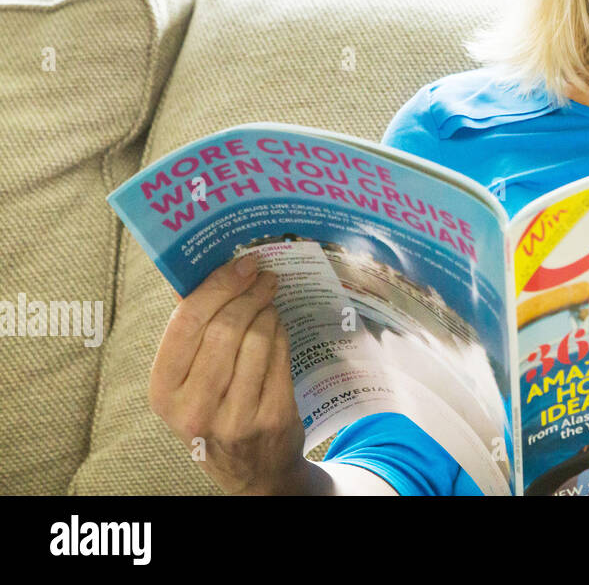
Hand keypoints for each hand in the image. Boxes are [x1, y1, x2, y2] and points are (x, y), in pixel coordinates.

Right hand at [149, 254, 305, 494]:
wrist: (252, 469)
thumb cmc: (213, 410)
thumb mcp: (186, 382)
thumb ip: (190, 332)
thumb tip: (201, 271)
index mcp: (163, 390)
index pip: (187, 323)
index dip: (218, 286)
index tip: (242, 264)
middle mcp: (193, 407)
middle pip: (226, 327)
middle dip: (249, 293)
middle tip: (264, 277)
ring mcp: (235, 415)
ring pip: (257, 338)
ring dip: (268, 311)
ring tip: (269, 303)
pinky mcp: (271, 416)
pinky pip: (280, 356)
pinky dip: (281, 333)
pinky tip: (278, 327)